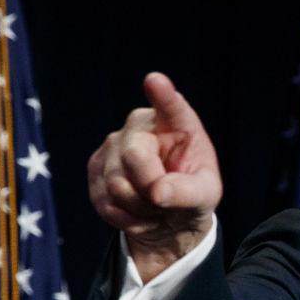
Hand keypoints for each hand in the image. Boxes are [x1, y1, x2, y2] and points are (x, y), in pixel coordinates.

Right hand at [87, 72, 222, 281]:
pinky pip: (105, 202)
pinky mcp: (95, 168)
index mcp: (176, 123)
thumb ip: (187, 193)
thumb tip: (158, 192)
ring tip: (155, 206)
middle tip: (166, 200)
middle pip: (135, 157)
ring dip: (141, 208)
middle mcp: (140, 126)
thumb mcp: (205, 197)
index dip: (162, 95)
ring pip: (117, 185)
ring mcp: (113, 145)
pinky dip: (126, 218)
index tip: (156, 81)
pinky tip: (138, 212)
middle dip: (151, 189)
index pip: (170, 107)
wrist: (168, 216)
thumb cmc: (192, 195)